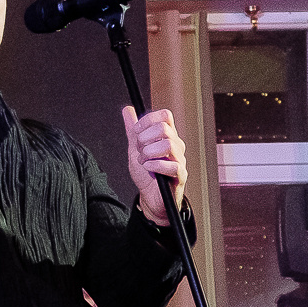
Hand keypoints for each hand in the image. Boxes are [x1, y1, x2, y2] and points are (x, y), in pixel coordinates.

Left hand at [122, 105, 184, 224]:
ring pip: (168, 145)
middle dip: (145, 139)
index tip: (136, 132)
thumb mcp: (135, 149)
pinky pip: (172, 165)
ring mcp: (180, 160)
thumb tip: (127, 109)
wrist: (149, 197)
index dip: (148, 120)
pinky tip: (148, 168)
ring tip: (144, 162)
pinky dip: (155, 166)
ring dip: (149, 153)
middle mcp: (176, 145)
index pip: (165, 116)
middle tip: (139, 151)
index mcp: (168, 136)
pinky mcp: (180, 175)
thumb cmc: (147, 173)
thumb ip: (133, 130)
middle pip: (164, 128)